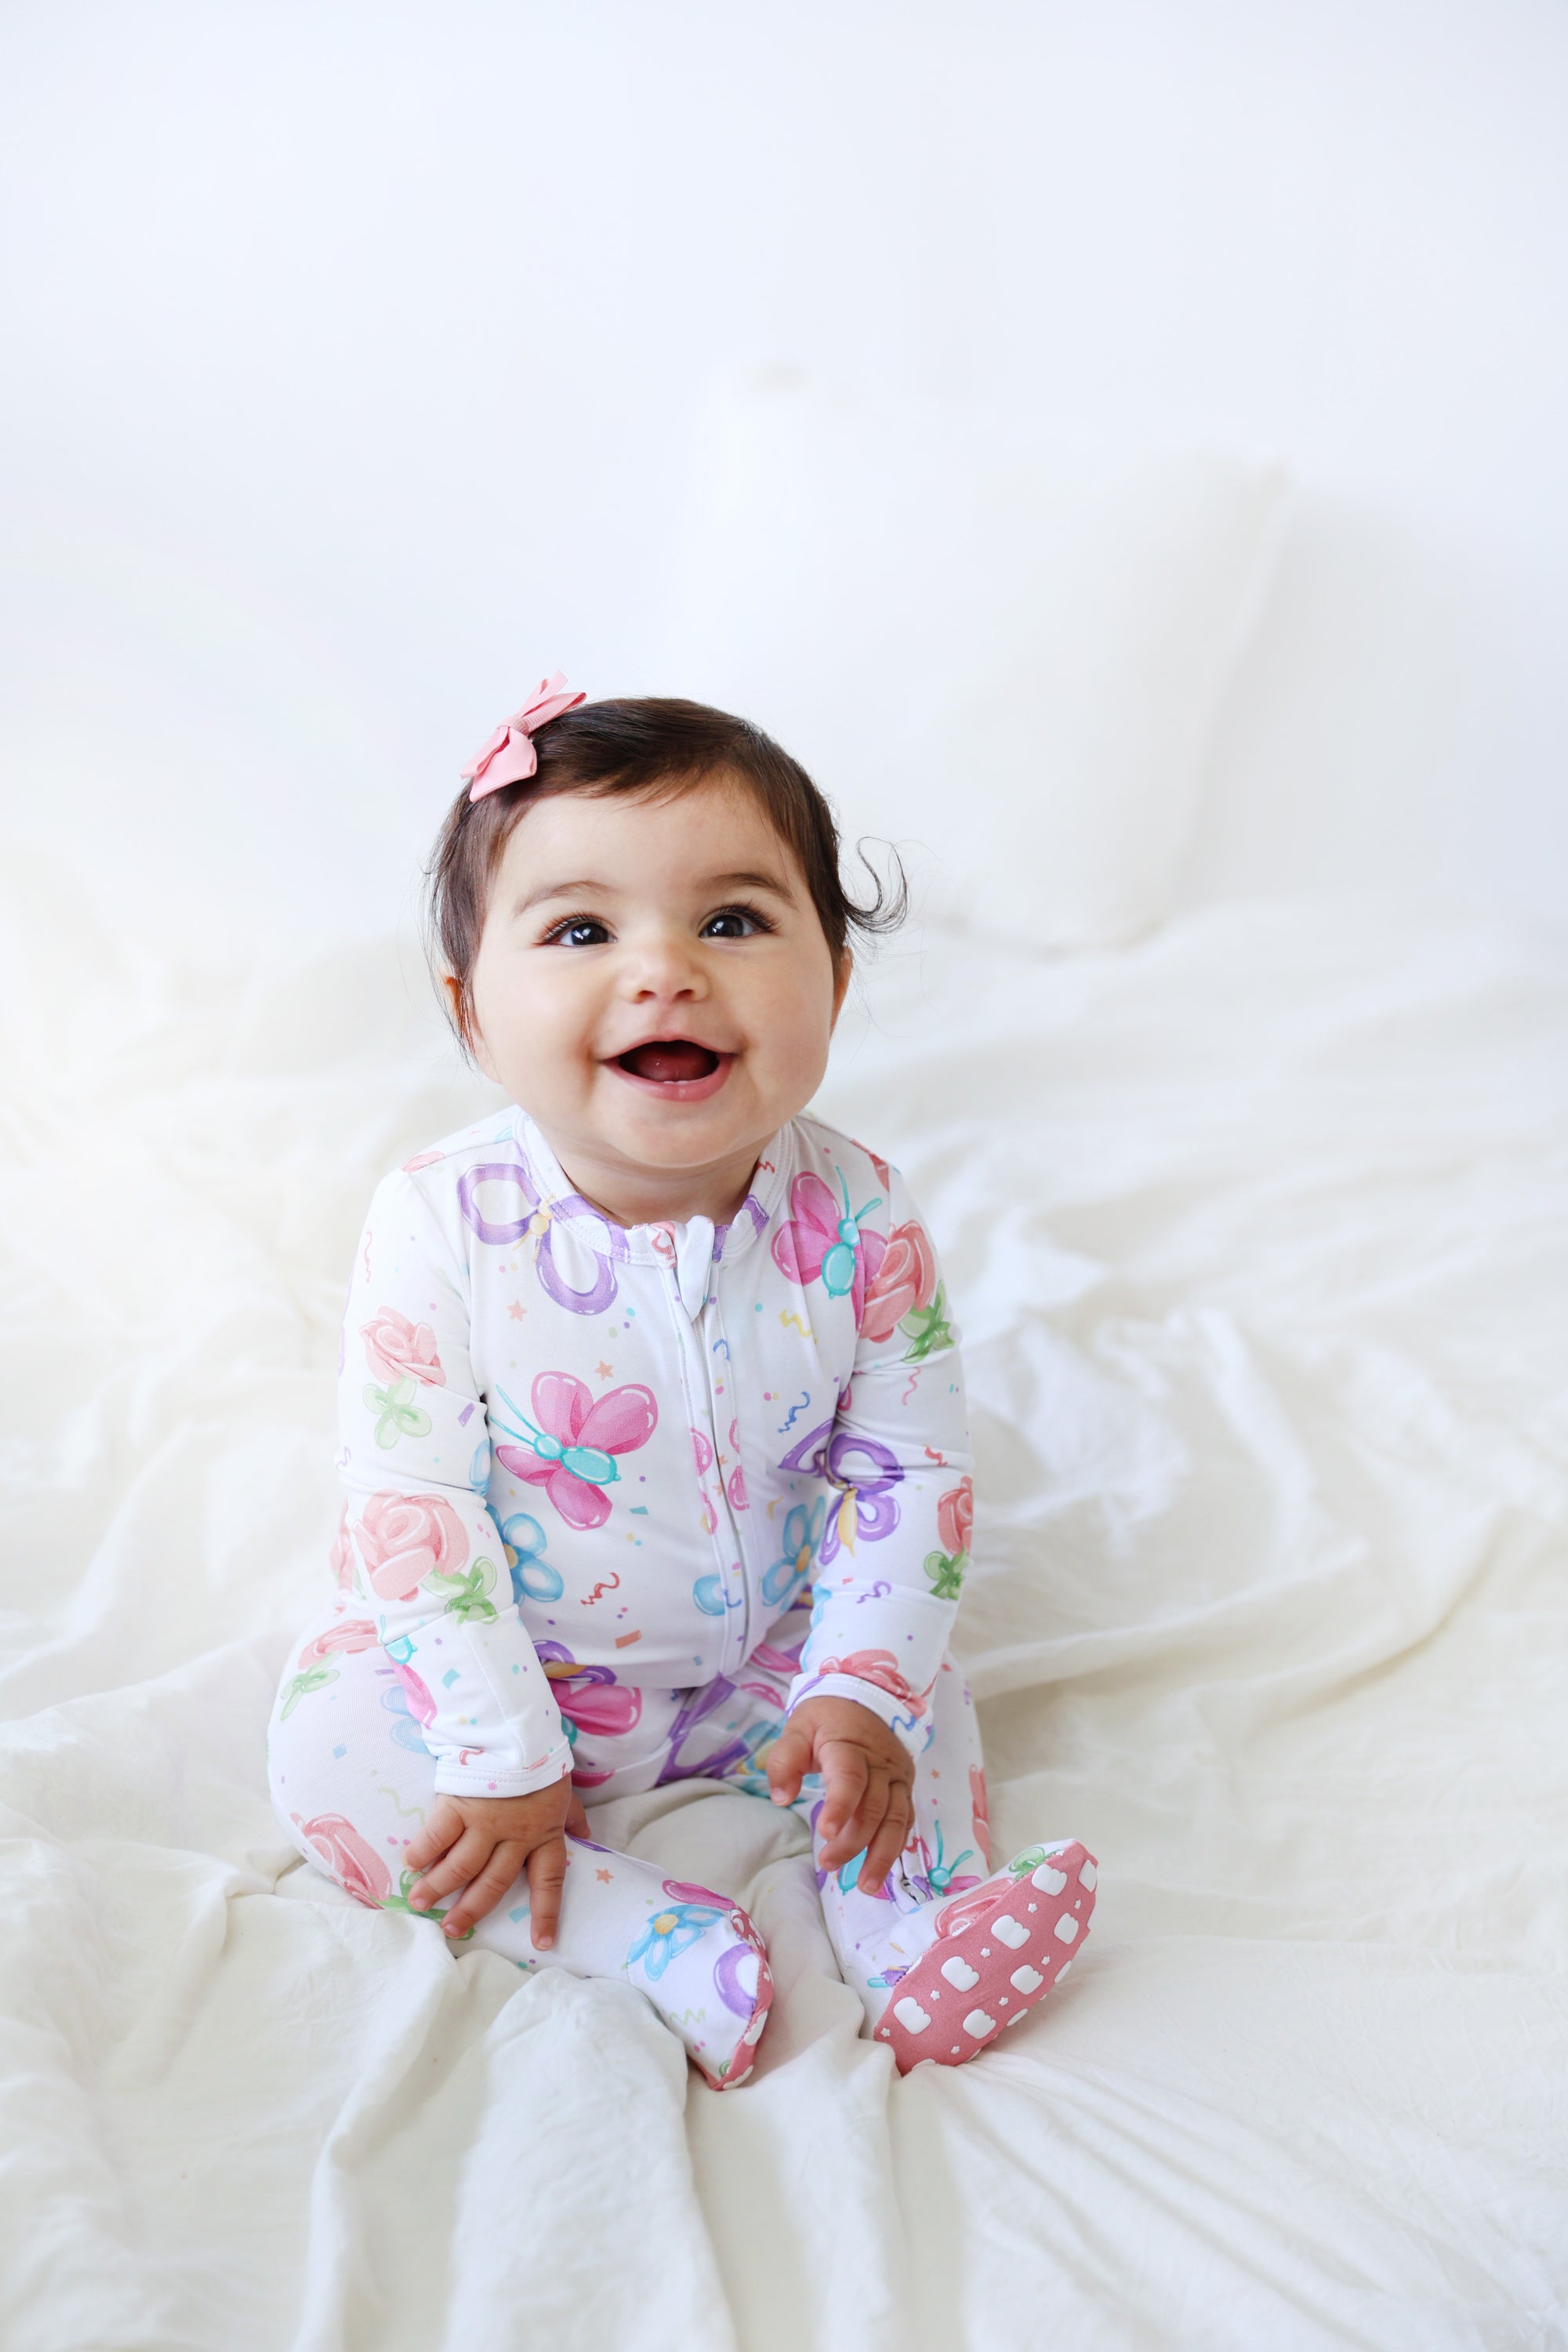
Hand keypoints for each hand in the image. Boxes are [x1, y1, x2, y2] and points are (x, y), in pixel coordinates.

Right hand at [404, 1775, 588, 1947]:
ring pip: (461, 1865)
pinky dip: (422, 1851)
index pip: (548, 1881)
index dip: (546, 1913)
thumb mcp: (564, 1789)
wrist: (515, 1727)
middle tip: (451, 1929)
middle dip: (471, 1909)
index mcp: (544, 1834)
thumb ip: (572, 1816)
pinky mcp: (458, 1805)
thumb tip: (587, 1836)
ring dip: (439, 1887)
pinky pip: (438, 1835)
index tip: (543, 1943)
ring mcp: (485, 1822)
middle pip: (493, 1882)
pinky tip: (411, 1865)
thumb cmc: (540, 1760)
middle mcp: (515, 1836)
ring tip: (420, 1904)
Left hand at [766, 1696, 914, 1894]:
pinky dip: (895, 1845)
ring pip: (897, 1818)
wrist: (868, 1695)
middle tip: (828, 1864)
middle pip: (874, 1806)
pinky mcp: (905, 1787)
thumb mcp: (798, 1727)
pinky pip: (905, 1819)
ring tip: (866, 1884)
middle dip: (854, 1841)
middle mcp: (881, 1763)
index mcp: (850, 1745)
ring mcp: (897, 1776)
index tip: (827, 1834)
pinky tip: (881, 1867)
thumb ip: (784, 1761)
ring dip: (883, 1854)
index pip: (849, 1778)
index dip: (840, 1806)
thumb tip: (782, 1798)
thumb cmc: (827, 1716)